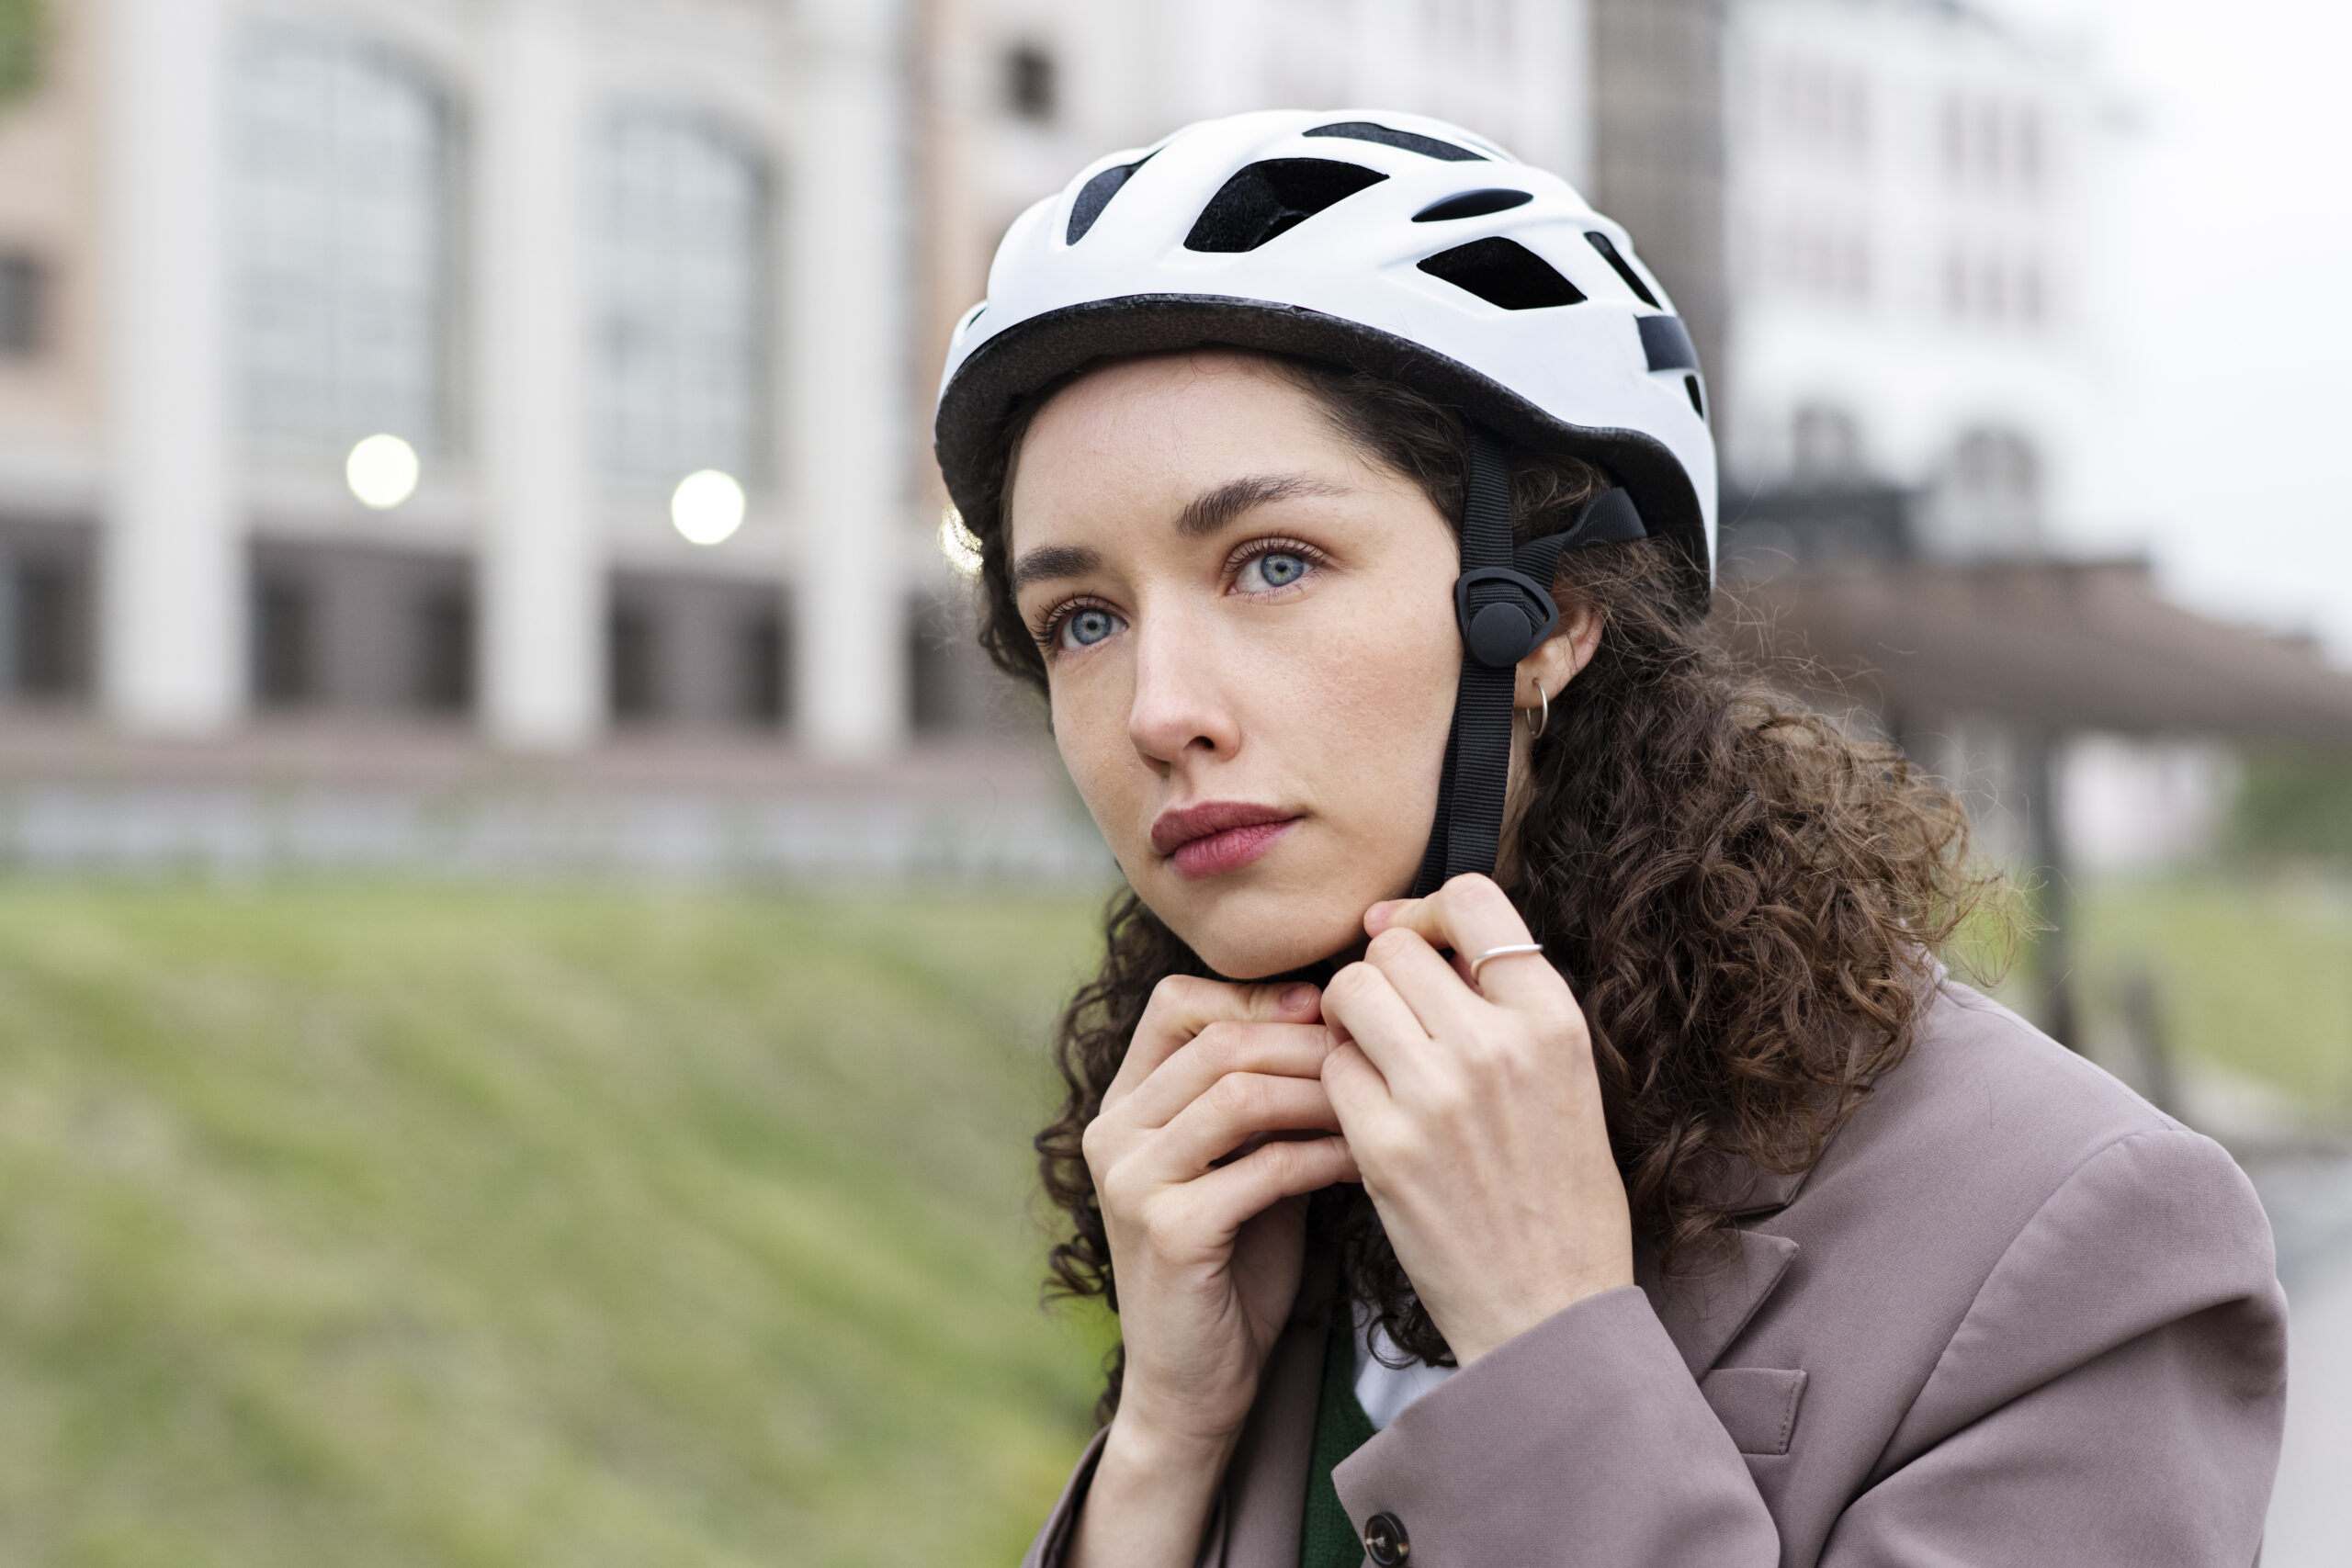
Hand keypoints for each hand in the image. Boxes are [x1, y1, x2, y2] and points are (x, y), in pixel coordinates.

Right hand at [1071, 975, 1358, 1567]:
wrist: (1196, 1384)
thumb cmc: (1233, 1267)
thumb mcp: (1243, 1163)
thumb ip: (1267, 1099)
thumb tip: (1345, 1019)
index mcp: (1124, 1105)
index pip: (1176, 1003)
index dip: (1256, 995)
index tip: (1327, 1010)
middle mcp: (1113, 1132)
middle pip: (1218, 1041)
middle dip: (1307, 1042)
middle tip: (1374, 1055)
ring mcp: (1131, 1181)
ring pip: (1237, 1094)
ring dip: (1321, 1093)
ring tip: (1377, 1103)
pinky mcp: (1166, 1230)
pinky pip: (1260, 1166)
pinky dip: (1322, 1155)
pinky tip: (1363, 1160)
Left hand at [1320, 874, 1631, 1363]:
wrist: (1550, 1309)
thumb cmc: (1559, 1192)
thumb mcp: (1565, 1079)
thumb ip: (1503, 1004)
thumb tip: (1409, 932)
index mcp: (1553, 1020)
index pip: (1471, 898)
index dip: (1427, 913)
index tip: (1414, 944)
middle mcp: (1495, 1045)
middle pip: (1392, 946)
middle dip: (1380, 975)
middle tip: (1391, 1022)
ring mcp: (1435, 1095)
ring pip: (1348, 993)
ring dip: (1349, 1020)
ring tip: (1373, 1061)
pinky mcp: (1384, 1146)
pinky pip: (1329, 1068)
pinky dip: (1338, 1083)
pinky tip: (1366, 1115)